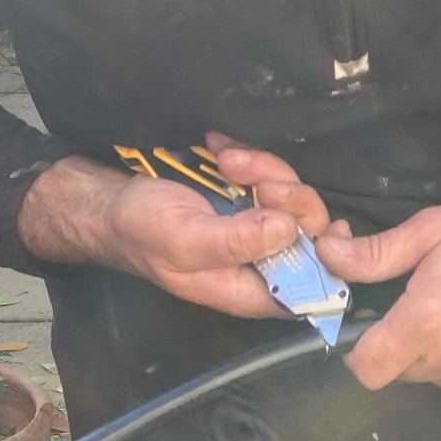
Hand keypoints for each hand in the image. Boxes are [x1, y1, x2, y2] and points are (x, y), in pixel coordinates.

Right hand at [14, 135, 330, 317]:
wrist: (111, 199)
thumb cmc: (141, 229)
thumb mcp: (185, 239)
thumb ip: (236, 240)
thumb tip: (289, 230)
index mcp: (250, 289)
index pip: (312, 288)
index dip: (328, 261)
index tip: (326, 229)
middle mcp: (260, 261)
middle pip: (310, 232)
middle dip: (287, 196)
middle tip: (252, 179)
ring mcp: (256, 226)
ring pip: (293, 195)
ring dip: (263, 169)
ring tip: (225, 159)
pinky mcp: (248, 196)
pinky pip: (271, 173)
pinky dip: (250, 157)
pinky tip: (221, 151)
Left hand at [315, 172, 440, 395]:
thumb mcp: (431, 231)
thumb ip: (375, 254)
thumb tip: (326, 255)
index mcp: (424, 322)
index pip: (367, 370)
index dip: (360, 353)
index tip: (371, 331)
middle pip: (402, 372)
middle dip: (403, 345)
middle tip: (426, 306)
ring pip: (438, 377)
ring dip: (439, 354)